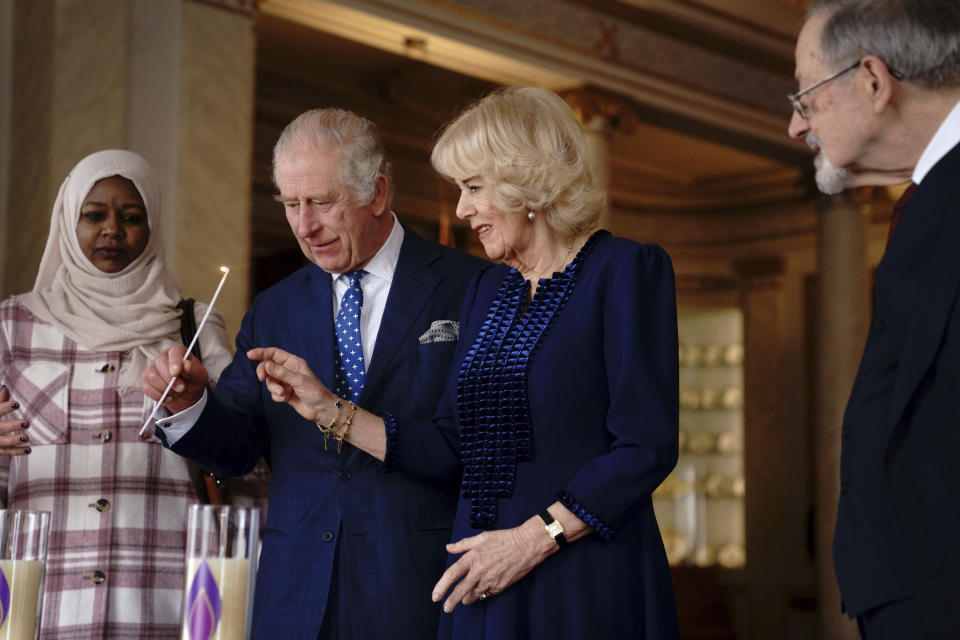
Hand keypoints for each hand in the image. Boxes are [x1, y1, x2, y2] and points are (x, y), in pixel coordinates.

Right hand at [0, 386, 29, 455]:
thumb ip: (0, 401)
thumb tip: (5, 387)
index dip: (5, 407)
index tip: (17, 404)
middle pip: (0, 428)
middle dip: (12, 426)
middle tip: (27, 423)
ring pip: (2, 442)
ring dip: (14, 441)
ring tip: (26, 437)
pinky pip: (7, 452)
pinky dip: (18, 452)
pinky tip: (29, 449)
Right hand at [141, 346, 208, 413]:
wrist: (186, 397)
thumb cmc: (193, 383)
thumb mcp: (199, 377)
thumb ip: (193, 371)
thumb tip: (186, 365)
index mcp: (178, 352)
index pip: (174, 352)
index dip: (174, 362)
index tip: (176, 373)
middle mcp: (164, 357)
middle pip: (160, 362)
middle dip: (170, 378)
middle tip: (181, 388)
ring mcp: (152, 368)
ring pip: (152, 375)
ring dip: (165, 388)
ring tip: (175, 393)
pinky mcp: (146, 380)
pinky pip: (146, 387)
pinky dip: (158, 395)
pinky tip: (167, 397)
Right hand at [246, 347, 338, 422]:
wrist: (321, 410)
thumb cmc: (315, 392)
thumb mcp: (298, 380)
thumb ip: (281, 373)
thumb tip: (266, 365)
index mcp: (294, 363)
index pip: (274, 354)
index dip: (261, 353)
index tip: (249, 355)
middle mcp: (289, 371)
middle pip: (268, 367)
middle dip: (264, 373)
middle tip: (261, 378)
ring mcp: (286, 382)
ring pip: (270, 382)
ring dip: (274, 388)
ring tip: (284, 393)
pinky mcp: (285, 393)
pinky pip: (273, 393)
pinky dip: (278, 396)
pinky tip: (287, 399)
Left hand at [431, 518, 553, 612]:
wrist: (527, 545)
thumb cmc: (504, 538)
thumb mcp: (481, 537)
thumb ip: (463, 544)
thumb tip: (448, 548)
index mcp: (473, 557)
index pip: (452, 574)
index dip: (441, 586)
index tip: (436, 596)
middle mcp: (480, 570)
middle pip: (461, 590)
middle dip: (452, 601)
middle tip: (447, 608)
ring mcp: (491, 580)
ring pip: (474, 594)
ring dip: (468, 597)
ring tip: (465, 599)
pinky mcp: (501, 586)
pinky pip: (488, 593)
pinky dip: (483, 593)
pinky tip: (483, 590)